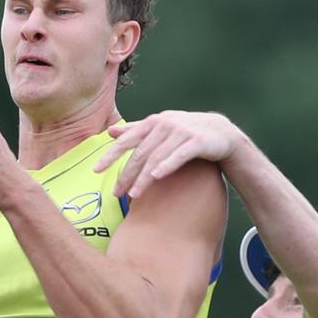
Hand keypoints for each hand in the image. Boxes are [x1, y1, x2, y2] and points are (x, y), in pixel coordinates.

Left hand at [93, 111, 248, 197]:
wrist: (221, 133)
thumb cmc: (185, 132)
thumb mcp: (160, 128)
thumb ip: (135, 130)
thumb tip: (110, 131)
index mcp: (153, 122)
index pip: (126, 140)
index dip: (110, 155)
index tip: (96, 170)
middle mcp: (165, 124)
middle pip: (140, 153)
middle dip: (126, 174)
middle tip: (116, 193)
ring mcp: (181, 132)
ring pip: (157, 157)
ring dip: (143, 177)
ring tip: (133, 194)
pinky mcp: (197, 142)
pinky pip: (179, 156)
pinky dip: (166, 166)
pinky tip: (155, 177)